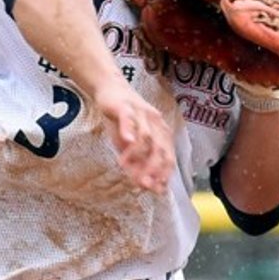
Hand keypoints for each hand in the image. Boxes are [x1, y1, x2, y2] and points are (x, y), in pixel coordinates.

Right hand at [95, 80, 174, 195]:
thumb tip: (145, 186)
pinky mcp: (125, 106)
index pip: (168, 156)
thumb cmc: (123, 119)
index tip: (159, 190)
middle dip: (154, 170)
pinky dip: (129, 130)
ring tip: (127, 169)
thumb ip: (138, 161)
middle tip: (144, 185)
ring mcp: (141, 113)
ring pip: (145, 136)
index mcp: (161, 132)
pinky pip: (128, 119)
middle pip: (160, 149)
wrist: (110, 89)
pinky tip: (127, 142)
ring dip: (137, 155)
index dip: (165, 174)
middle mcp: (155, 122)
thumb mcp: (131, 143)